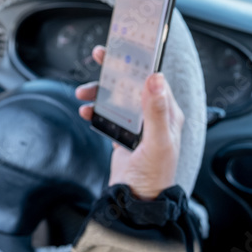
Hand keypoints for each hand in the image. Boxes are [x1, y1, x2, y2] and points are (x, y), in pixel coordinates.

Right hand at [75, 45, 182, 200]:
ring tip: (83, 93)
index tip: (123, 47)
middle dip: (114, 70)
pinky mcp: (123, 135)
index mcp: (168, 114)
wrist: (135, 204)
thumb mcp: (157, 142)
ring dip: (100, 92)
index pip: (153, 79)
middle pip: (132, 84)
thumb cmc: (153, 178)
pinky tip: (86, 112)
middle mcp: (154, 117)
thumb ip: (156, 111)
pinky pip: (107, 115)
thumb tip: (155, 78)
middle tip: (99, 56)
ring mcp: (137, 126)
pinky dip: (95, 111)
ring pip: (116, 98)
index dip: (138, 61)